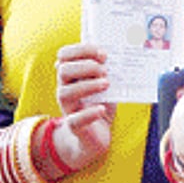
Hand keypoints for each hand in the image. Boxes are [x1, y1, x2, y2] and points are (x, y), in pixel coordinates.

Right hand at [52, 43, 114, 170]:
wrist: (98, 132)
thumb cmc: (101, 101)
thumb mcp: (105, 82)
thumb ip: (107, 69)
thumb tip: (120, 53)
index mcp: (70, 73)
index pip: (64, 54)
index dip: (82, 50)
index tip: (103, 53)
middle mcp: (64, 88)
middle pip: (63, 70)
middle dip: (85, 66)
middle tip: (105, 70)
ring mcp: (67, 107)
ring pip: (65, 93)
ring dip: (87, 86)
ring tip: (106, 84)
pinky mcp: (74, 126)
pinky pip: (74, 120)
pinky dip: (89, 113)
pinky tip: (101, 109)